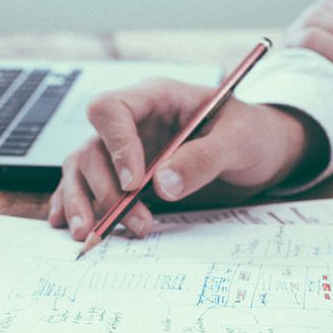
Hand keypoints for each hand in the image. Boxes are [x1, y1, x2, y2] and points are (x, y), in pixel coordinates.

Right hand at [49, 79, 326, 239]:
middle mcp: (133, 123)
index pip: (112, 110)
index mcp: (157, 98)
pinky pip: (87, 186)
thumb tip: (162, 185)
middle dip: (105, 189)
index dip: (116, 146)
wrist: (264, 152)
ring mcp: (125, 150)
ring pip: (82, 169)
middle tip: (134, 221)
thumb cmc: (254, 135)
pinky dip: (74, 205)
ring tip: (92, 234)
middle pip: (92, 147)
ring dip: (84, 203)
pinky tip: (68, 225)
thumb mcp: (239, 142)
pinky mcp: (125, 176)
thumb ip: (203, 159)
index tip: (134, 183)